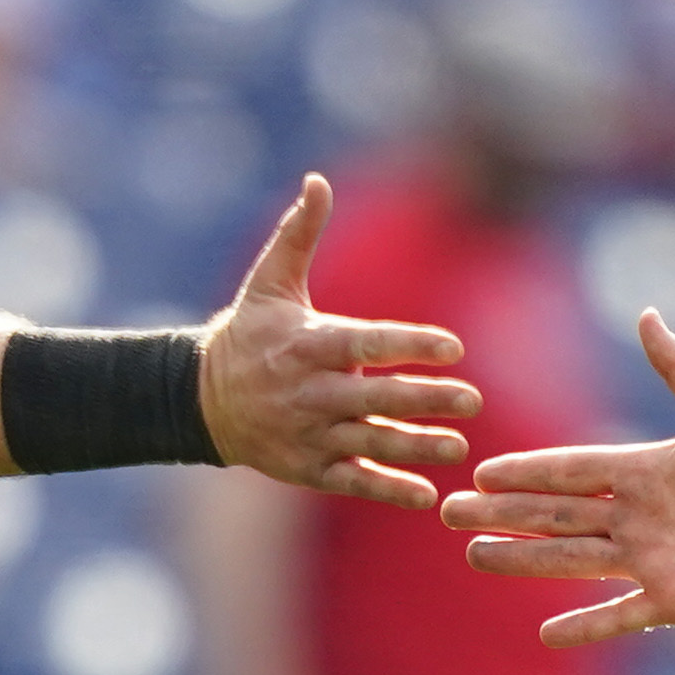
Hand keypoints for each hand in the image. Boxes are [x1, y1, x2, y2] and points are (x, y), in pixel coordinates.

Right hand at [197, 176, 479, 507]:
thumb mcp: (269, 281)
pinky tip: (426, 494)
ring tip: (458, 446)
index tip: (453, 347)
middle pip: (373, 396)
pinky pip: (351, 481)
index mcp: (306, 343)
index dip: (408, 344)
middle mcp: (308, 391)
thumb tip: (317, 180)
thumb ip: (299, 232)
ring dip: (414, 446)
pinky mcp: (307, 468)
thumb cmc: (249, 333)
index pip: (364, 343)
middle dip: (423, 399)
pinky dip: (386, 489)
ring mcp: (307, 433)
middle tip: (473, 400)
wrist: (200, 399)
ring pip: (368, 442)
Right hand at [442, 310, 674, 647]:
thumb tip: (645, 313)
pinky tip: (545, 632)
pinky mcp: (672, 601)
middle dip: (501, 515)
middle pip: (554, 516)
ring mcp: (651, 562)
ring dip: (521, 560)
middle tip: (448, 515)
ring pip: (569, 562)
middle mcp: (639, 518)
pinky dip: (583, 626)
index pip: (569, 472)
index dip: (524, 472)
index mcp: (644, 472)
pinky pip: (616, 616)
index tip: (479, 472)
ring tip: (474, 556)